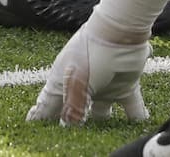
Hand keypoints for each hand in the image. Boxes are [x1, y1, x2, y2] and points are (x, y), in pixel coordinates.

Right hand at [27, 19, 150, 124]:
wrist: (120, 32)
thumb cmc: (92, 52)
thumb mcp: (78, 83)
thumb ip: (73, 108)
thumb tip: (67, 126)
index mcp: (64, 81)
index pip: (47, 103)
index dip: (39, 115)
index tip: (31, 125)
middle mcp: (82, 86)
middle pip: (74, 109)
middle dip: (70, 122)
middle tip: (69, 137)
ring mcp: (103, 87)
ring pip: (100, 113)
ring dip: (101, 124)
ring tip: (101, 136)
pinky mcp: (124, 87)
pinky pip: (131, 108)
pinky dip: (135, 117)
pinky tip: (138, 124)